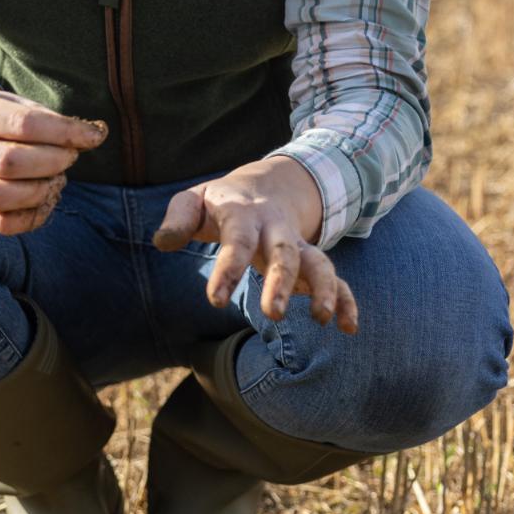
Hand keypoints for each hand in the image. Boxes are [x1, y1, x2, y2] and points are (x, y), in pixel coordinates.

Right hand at [0, 90, 106, 234]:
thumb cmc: (1, 120)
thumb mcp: (22, 107)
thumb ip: (55, 122)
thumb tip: (95, 136)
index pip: (22, 123)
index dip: (64, 132)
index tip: (92, 137)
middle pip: (7, 162)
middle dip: (52, 162)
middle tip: (68, 158)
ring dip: (39, 191)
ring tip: (55, 180)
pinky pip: (1, 224)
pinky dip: (32, 217)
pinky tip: (46, 200)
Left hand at [152, 156, 357, 330]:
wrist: (265, 186)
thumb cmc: (220, 202)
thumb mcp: (194, 201)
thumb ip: (178, 219)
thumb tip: (163, 242)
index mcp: (243, 214)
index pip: (237, 241)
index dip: (228, 269)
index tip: (215, 300)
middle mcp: (275, 229)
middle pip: (284, 252)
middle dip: (282, 281)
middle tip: (274, 314)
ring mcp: (297, 245)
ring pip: (318, 262)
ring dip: (325, 288)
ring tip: (323, 319)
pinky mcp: (310, 261)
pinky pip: (336, 277)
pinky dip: (347, 299)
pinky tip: (350, 327)